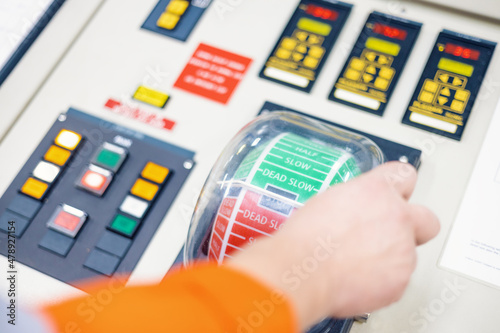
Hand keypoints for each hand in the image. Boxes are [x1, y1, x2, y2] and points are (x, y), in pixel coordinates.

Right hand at [228, 162, 439, 329]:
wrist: (303, 269)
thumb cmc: (306, 237)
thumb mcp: (328, 202)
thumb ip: (355, 203)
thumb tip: (357, 211)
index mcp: (376, 190)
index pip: (405, 175)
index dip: (400, 188)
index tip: (397, 194)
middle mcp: (397, 217)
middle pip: (427, 219)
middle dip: (414, 227)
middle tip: (391, 235)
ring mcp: (402, 250)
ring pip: (408, 254)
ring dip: (389, 258)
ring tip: (357, 263)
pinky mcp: (400, 280)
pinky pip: (397, 280)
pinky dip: (381, 282)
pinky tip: (357, 278)